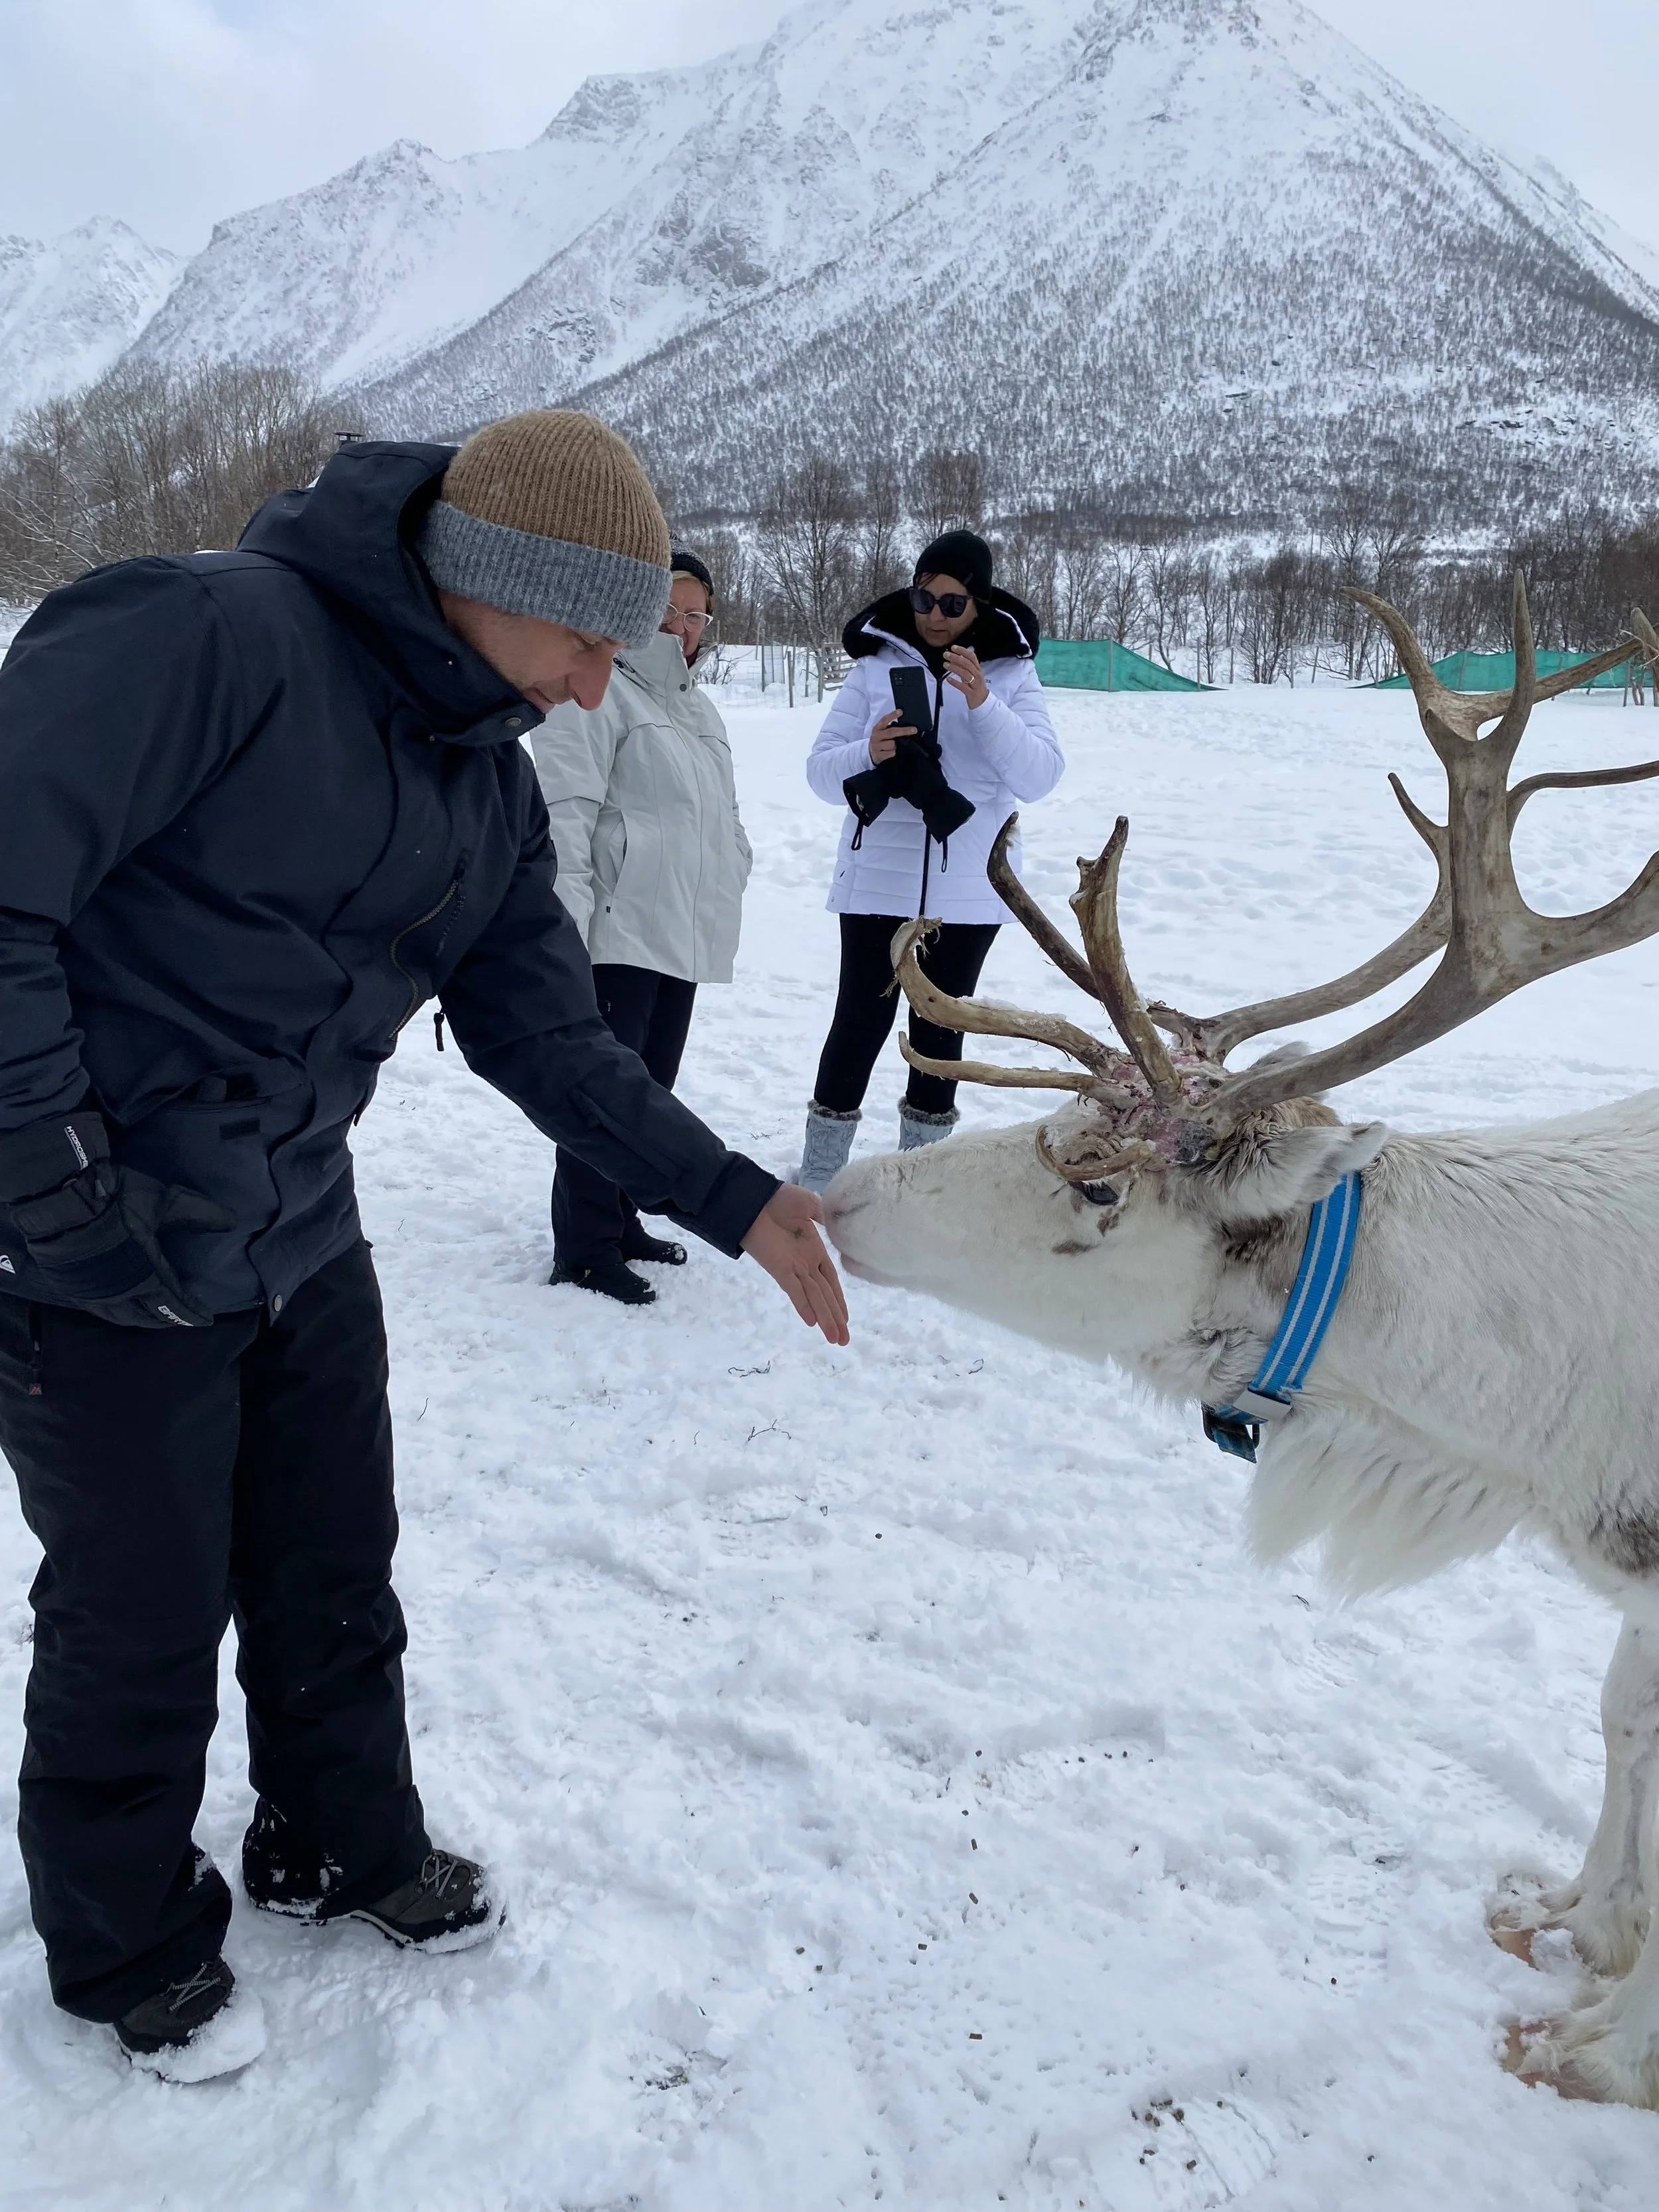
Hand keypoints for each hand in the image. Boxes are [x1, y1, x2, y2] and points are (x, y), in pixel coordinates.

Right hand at [0, 1109, 229, 1327]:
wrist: (59, 1196)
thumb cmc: (115, 1198)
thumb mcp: (164, 1201)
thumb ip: (199, 1214)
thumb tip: (232, 1221)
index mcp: (146, 1275)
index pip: (175, 1305)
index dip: (192, 1313)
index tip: (207, 1318)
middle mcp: (120, 1292)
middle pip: (149, 1317)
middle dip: (169, 1319)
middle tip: (183, 1317)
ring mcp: (93, 1293)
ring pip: (122, 1317)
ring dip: (143, 1319)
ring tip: (155, 1315)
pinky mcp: (73, 1287)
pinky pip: (100, 1310)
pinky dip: (117, 1313)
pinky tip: (120, 1306)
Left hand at [741, 1184, 849, 1345]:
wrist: (752, 1197)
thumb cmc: (778, 1199)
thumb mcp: (809, 1205)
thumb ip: (823, 1217)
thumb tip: (839, 1226)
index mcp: (815, 1250)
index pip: (830, 1280)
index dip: (839, 1299)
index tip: (846, 1318)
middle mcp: (805, 1263)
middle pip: (824, 1295)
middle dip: (835, 1318)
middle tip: (844, 1341)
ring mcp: (793, 1268)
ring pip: (813, 1297)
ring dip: (825, 1318)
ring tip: (835, 1339)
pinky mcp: (779, 1268)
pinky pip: (794, 1289)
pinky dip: (803, 1305)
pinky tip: (812, 1322)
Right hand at [868, 710, 910, 764]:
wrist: (871, 753)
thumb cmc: (880, 740)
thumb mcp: (882, 732)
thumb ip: (890, 729)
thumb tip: (906, 728)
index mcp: (877, 728)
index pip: (884, 720)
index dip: (892, 715)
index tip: (900, 712)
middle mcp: (875, 736)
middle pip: (892, 732)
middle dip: (904, 731)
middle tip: (914, 730)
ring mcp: (876, 746)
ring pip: (893, 744)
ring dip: (896, 745)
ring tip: (893, 746)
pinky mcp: (878, 755)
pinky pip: (892, 753)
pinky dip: (893, 752)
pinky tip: (889, 752)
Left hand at [943, 645, 987, 707]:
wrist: (983, 702)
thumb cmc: (976, 687)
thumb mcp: (970, 675)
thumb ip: (962, 667)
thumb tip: (953, 658)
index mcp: (977, 669)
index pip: (972, 657)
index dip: (963, 651)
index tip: (954, 647)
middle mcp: (977, 675)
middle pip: (967, 664)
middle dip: (956, 658)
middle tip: (946, 655)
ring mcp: (975, 684)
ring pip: (965, 674)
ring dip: (954, 668)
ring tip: (945, 665)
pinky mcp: (972, 693)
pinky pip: (963, 687)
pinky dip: (955, 682)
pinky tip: (948, 679)